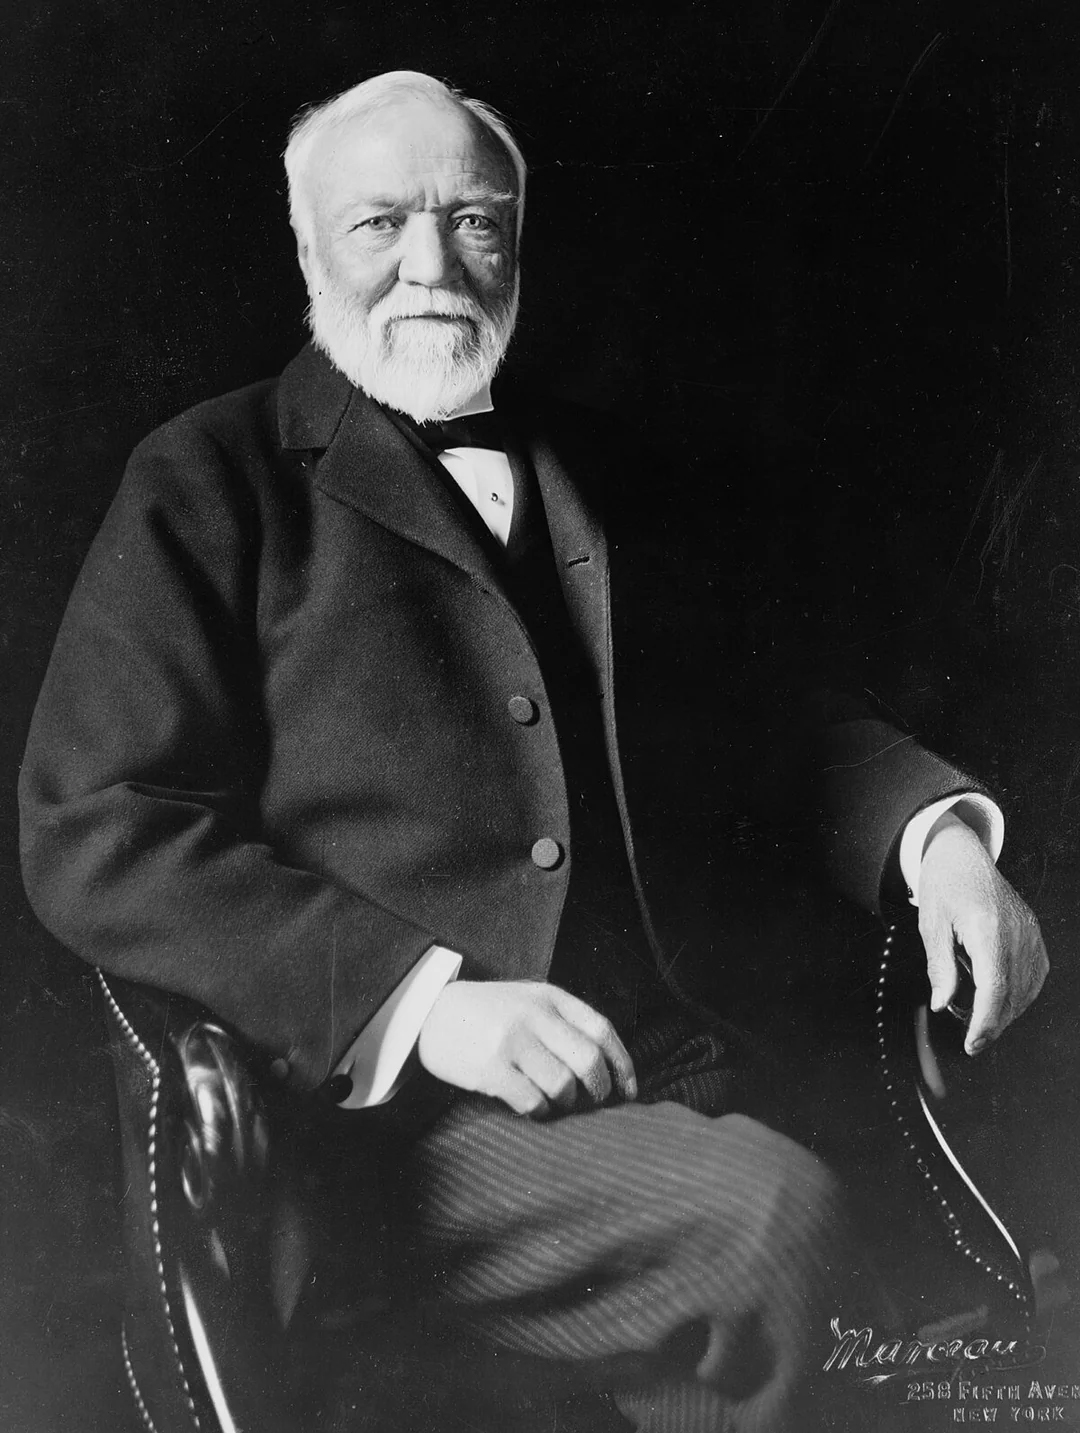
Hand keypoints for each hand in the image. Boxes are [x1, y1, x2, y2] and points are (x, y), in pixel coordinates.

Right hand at [417, 979, 636, 1117]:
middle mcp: (534, 1016)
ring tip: (558, 1104)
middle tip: (595, 1102)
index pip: (602, 1030)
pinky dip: (540, 1112)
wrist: (430, 1013)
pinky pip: (532, 1101)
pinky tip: (534, 1108)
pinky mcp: (490, 1069)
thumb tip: (609, 1067)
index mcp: (549, 997)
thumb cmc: (489, 1013)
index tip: (628, 1090)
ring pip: (563, 1085)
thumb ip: (564, 1022)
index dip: (622, 1064)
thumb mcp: (529, 1000)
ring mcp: (511, 1042)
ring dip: (568, 1103)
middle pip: (589, 1060)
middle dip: (600, 1089)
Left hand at [917, 812, 1047, 1055]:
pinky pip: (1035, 975)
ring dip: (1006, 1011)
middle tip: (971, 1037)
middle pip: (1012, 995)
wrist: (962, 853)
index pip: (993, 988)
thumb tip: (942, 1003)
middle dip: (992, 1023)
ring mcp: (1030, 933)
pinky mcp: (1034, 934)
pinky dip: (1018, 993)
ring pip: (1027, 989)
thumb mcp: (930, 925)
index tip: (972, 1043)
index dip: (985, 1022)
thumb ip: (939, 967)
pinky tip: (999, 996)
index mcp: (987, 928)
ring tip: (980, 1015)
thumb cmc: (943, 884)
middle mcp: (1016, 932)